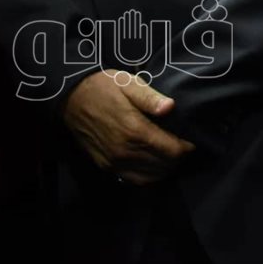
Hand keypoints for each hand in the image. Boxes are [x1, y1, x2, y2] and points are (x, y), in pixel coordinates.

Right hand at [59, 71, 195, 184]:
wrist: (71, 98)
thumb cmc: (104, 87)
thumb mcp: (129, 84)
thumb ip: (150, 98)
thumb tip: (170, 107)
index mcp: (135, 130)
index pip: (171, 150)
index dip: (186, 148)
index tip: (191, 141)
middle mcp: (125, 151)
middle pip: (164, 165)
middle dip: (178, 158)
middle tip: (183, 147)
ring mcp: (114, 161)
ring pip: (150, 176)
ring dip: (165, 169)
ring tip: (171, 156)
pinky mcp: (105, 166)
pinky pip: (133, 179)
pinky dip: (148, 176)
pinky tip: (153, 164)